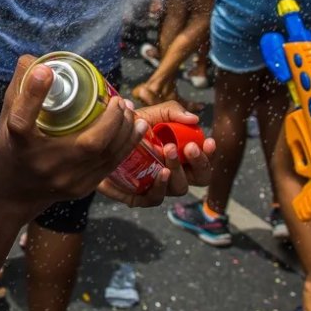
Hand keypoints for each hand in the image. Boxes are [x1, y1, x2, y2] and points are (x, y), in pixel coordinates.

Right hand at [0, 57, 145, 215]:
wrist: (10, 194)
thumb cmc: (10, 148)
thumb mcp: (6, 118)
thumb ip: (21, 88)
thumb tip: (36, 60)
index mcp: (17, 144)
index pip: (21, 120)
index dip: (33, 94)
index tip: (47, 71)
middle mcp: (42, 165)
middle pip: (86, 143)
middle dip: (111, 119)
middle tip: (118, 99)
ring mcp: (64, 180)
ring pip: (105, 156)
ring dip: (125, 131)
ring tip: (130, 110)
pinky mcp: (80, 189)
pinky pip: (109, 166)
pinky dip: (125, 145)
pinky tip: (136, 129)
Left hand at [98, 101, 215, 207]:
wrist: (100, 138)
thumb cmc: (131, 128)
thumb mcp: (152, 114)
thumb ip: (173, 112)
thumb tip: (194, 119)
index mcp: (181, 156)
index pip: (204, 161)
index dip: (210, 154)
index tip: (208, 141)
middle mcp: (174, 173)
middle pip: (199, 178)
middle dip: (199, 163)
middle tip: (189, 147)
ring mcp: (158, 186)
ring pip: (179, 187)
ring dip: (178, 170)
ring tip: (169, 151)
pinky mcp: (139, 196)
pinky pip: (155, 199)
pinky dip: (160, 187)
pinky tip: (161, 172)